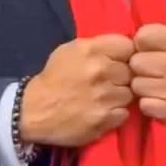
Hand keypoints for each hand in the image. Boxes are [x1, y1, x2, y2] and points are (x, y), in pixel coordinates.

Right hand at [20, 35, 134, 147]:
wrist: (34, 111)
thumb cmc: (54, 77)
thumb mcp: (71, 50)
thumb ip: (98, 46)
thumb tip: (125, 47)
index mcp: (92, 50)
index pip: (128, 46)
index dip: (125, 54)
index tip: (119, 60)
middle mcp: (101, 71)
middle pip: (131, 71)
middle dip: (123, 75)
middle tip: (111, 81)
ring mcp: (104, 97)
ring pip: (130, 93)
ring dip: (120, 95)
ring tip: (106, 97)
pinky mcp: (105, 120)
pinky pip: (125, 112)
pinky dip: (117, 112)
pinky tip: (104, 111)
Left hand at [130, 24, 165, 134]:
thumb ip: (156, 37)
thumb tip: (127, 42)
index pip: (143, 36)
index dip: (141, 45)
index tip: (149, 52)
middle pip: (136, 62)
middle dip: (140, 68)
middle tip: (152, 73)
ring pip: (137, 85)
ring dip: (142, 88)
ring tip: (156, 88)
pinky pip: (144, 104)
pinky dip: (149, 104)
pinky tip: (160, 102)